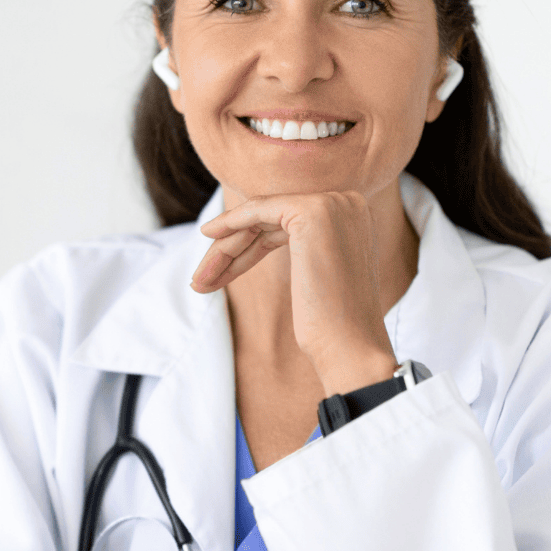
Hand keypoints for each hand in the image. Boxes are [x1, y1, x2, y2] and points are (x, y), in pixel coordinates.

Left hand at [191, 191, 397, 393]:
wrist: (351, 348)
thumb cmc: (333, 326)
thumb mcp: (318, 276)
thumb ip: (306, 251)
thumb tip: (263, 240)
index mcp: (352, 215)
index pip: (287, 224)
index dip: (249, 247)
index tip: (219, 272)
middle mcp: (347, 202)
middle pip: (271, 220)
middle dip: (232, 249)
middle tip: (201, 280)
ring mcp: (331, 204)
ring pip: (260, 217)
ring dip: (225, 248)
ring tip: (199, 280)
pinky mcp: (312, 212)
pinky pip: (258, 210)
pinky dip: (232, 222)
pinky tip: (209, 236)